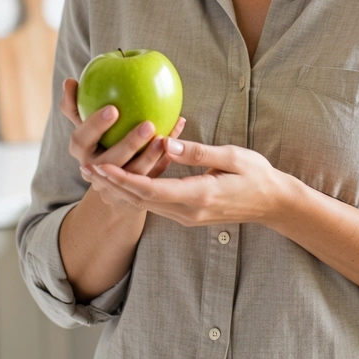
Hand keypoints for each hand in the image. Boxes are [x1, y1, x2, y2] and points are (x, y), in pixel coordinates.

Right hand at [59, 77, 185, 212]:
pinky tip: (176, 137)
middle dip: (129, 144)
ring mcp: (117, 186)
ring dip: (151, 156)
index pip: (80, 139)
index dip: (95, 125)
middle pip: (110, 162)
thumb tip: (69, 81)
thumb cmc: (99, 140)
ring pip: (135, 175)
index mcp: (81, 151)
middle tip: (148, 124)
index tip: (113, 108)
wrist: (112, 181)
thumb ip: (76, 105)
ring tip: (164, 137)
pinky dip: (166, 157)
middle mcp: (96, 171)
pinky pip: (154, 175)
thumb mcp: (86, 125)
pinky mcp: (137, 193)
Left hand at [85, 137, 294, 227]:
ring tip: (96, 173)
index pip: (150, 190)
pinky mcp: (189, 214)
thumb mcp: (232, 156)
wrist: (273, 204)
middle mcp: (188, 211)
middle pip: (140, 200)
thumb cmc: (256, 175)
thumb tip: (167, 143)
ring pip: (145, 204)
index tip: (100, 164)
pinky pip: (156, 204)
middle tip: (85, 166)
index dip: (122, 178)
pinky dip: (136, 192)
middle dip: (111, 184)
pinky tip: (124, 179)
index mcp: (197, 196)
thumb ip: (199, 152)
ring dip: (119, 189)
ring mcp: (187, 216)